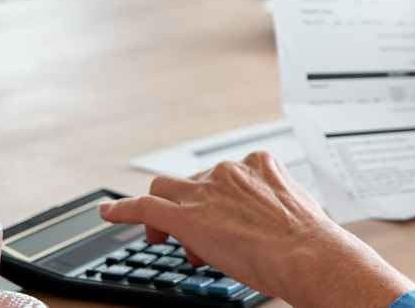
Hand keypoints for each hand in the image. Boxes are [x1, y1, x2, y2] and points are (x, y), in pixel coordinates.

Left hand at [98, 151, 414, 307]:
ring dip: (163, 212)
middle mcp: (229, 170)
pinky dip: (121, 209)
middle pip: (191, 181)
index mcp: (259, 163)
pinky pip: (143, 206)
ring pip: (165, 190)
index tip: (216, 216)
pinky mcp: (185, 215)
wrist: (304, 252)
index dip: (214, 200)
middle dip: (191, 207)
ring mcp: (204, 191)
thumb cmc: (306, 239)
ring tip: (166, 237)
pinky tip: (108, 212)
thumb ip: (269, 205)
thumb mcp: (293, 207)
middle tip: (198, 238)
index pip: (222, 176)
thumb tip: (260, 225)